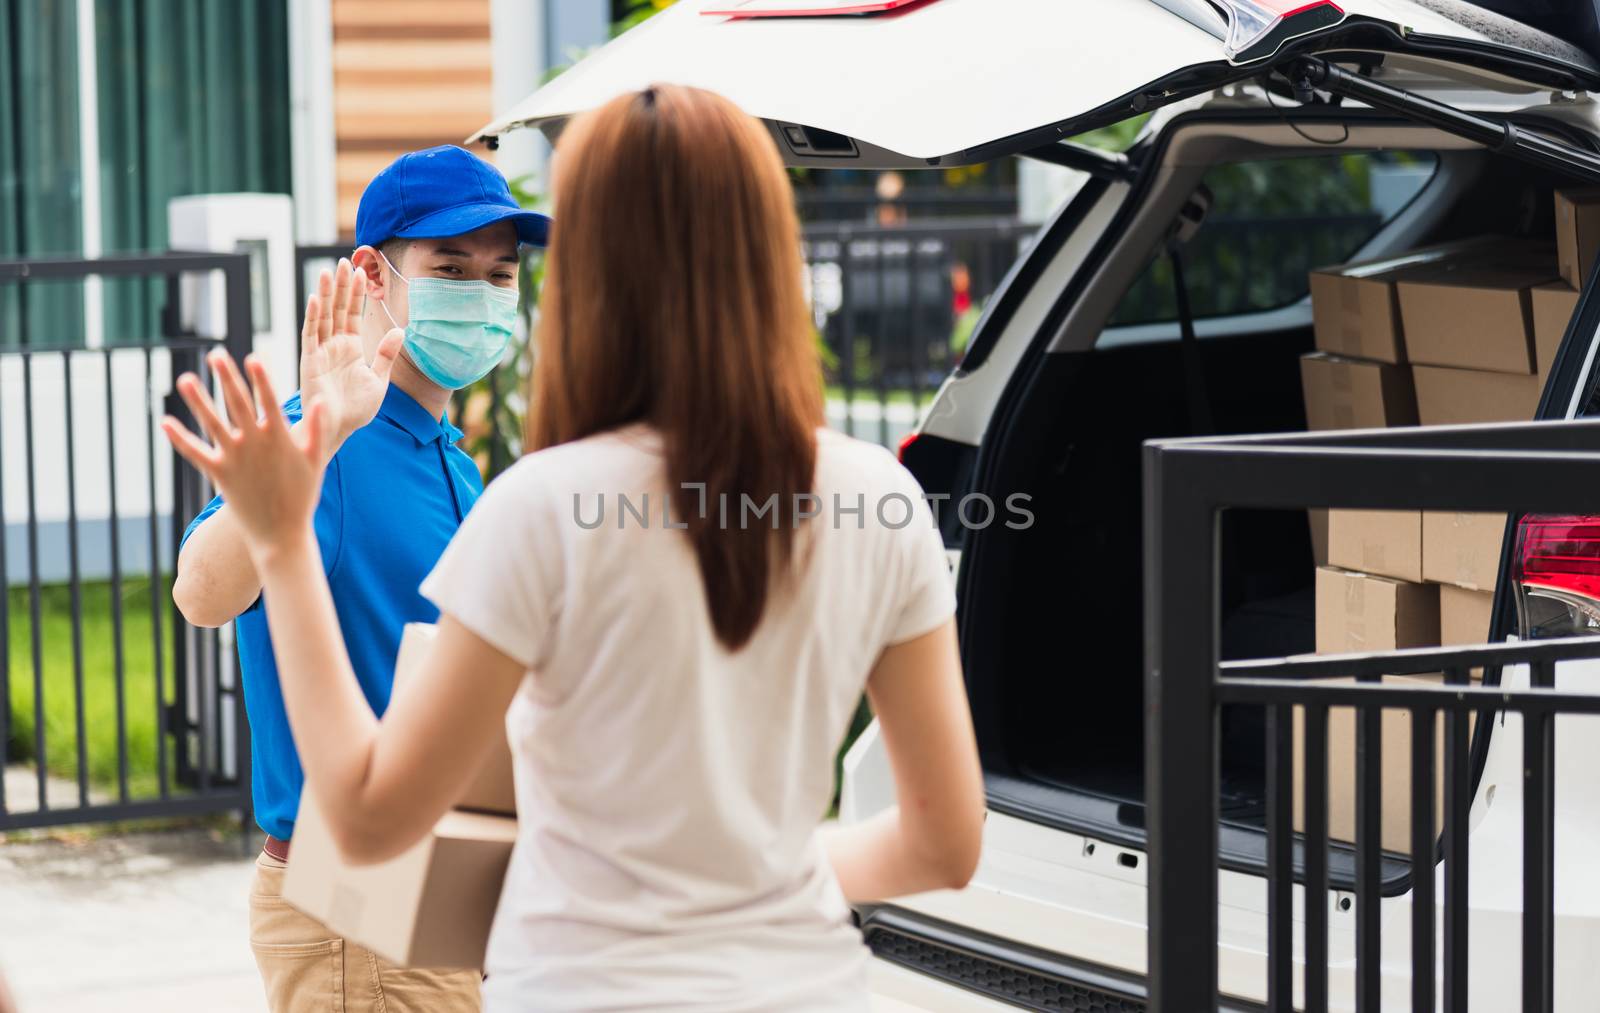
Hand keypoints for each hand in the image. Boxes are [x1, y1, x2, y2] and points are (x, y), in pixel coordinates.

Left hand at [162, 352, 328, 562]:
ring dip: (198, 400)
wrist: (281, 535)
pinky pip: (195, 453)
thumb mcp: (316, 461)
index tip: (254, 356)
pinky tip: (166, 422)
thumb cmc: (302, 497)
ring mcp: (234, 458)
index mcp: (280, 438)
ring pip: (212, 423)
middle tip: (215, 354)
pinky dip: (180, 438)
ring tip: (185, 379)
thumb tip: (322, 400)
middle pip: (237, 403)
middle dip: (227, 377)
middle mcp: (255, 444)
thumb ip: (317, 429)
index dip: (261, 378)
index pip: (269, 400)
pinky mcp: (218, 474)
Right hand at [301, 259, 403, 461]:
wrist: (339, 430)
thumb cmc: (356, 410)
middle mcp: (335, 345)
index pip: (353, 314)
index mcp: (351, 348)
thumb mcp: (379, 380)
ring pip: (323, 316)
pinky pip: (310, 335)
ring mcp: (321, 352)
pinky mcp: (309, 361)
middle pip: (338, 309)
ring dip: (326, 294)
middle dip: (342, 286)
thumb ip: (386, 354)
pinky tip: (317, 298)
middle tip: (344, 260)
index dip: (357, 293)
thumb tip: (401, 330)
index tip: (361, 270)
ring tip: (330, 271)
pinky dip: (313, 316)